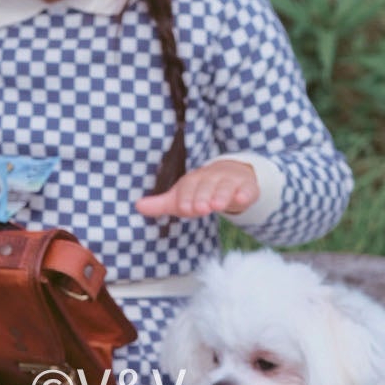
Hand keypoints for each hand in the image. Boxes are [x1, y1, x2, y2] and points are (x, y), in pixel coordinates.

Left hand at [135, 160, 258, 219]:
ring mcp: (231, 181)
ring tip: (218, 205)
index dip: (187, 197)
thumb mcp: (181, 198)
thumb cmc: (201, 191)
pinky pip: (247, 189)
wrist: (232, 176)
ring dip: (222, 195)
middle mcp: (212, 177)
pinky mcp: (247, 187)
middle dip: (203, 197)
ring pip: (226, 187)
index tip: (185, 208)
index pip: (188, 187)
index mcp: (194, 180)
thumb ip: (161, 204)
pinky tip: (242, 199)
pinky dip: (245, 193)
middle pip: (206, 186)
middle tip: (201, 208)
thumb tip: (137, 207)